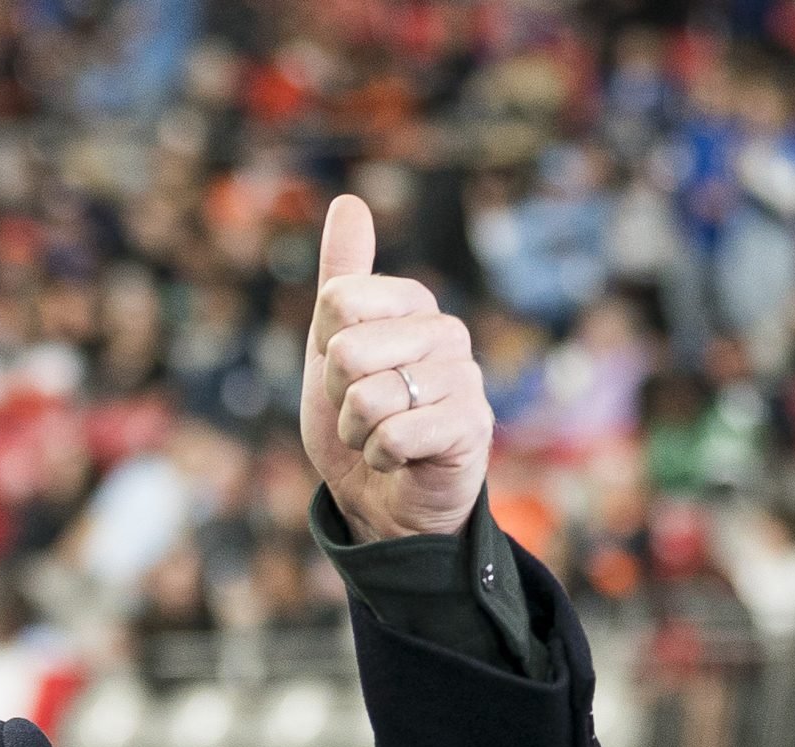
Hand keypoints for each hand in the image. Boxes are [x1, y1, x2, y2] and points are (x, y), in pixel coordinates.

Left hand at [300, 194, 492, 541]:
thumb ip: (342, 277)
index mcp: (411, 303)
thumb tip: (348, 201)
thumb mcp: (331, 346)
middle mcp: (445, 330)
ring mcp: (464, 377)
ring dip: (358, 432)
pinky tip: (400, 459)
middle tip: (363, 412)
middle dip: (338, 397)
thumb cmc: (359, 420)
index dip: (323, 352)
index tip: (343, 374)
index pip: (337, 301)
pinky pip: (393, 435)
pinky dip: (380, 456)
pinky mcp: (471, 427)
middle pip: (346, 351)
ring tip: (382, 435)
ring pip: (368, 398)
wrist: (384, 497)